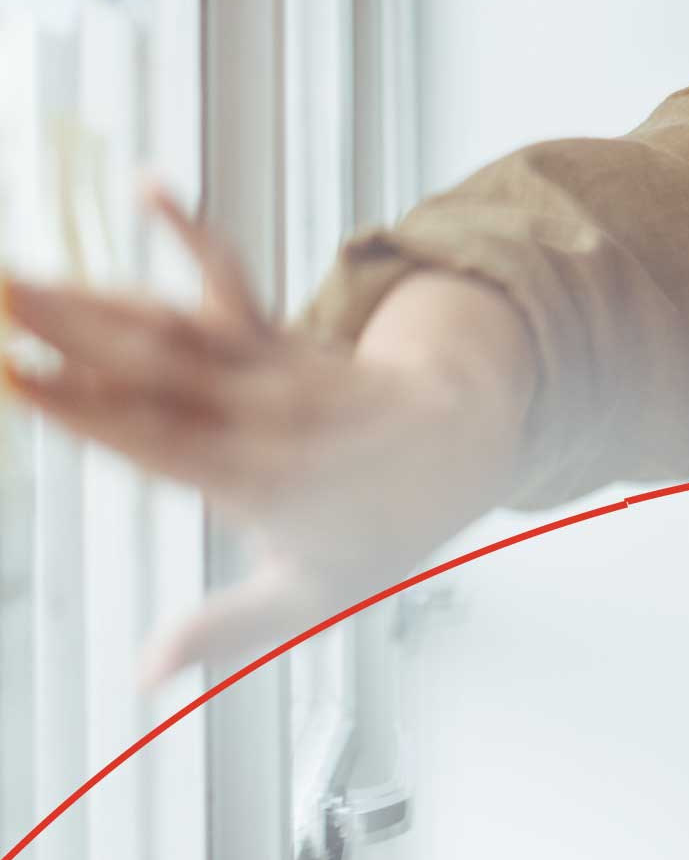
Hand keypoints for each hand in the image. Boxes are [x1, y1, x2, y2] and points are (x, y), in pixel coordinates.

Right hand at [0, 180, 528, 687]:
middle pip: (152, 369)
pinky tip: (146, 184)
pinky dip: (190, 229)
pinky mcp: (280, 332)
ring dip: (93, 296)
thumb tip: (140, 675)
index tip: (16, 376)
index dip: (86, 408)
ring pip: (174, 325)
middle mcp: (263, 412)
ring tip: (12, 273)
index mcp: (261, 480)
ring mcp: (272, 364)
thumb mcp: (314, 593)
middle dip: (67, 334)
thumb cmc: (382, 526)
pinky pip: (231, 277)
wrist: (472, 441)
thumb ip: (226, 629)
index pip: (158, 440)